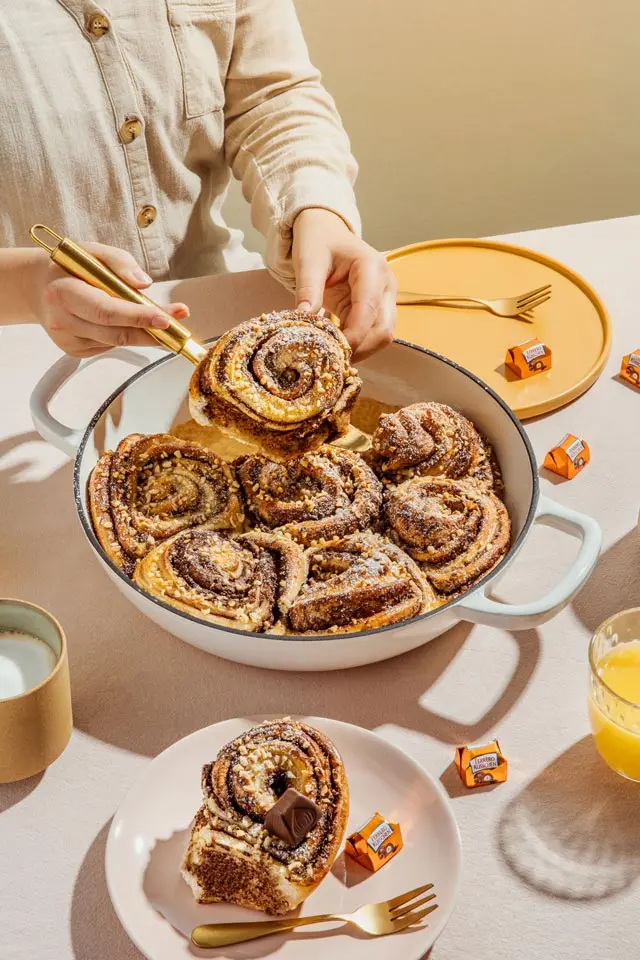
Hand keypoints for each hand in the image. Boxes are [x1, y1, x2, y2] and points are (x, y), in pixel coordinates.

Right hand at [39, 243, 189, 357]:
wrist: (37, 286)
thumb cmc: (68, 266)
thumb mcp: (93, 251)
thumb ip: (120, 262)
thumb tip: (144, 284)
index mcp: (64, 292)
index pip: (107, 310)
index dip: (138, 317)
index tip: (165, 318)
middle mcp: (63, 320)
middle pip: (116, 333)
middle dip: (152, 332)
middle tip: (178, 326)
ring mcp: (68, 339)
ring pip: (116, 342)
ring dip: (142, 333)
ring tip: (157, 318)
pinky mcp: (74, 350)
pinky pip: (109, 345)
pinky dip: (122, 333)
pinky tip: (119, 320)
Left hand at [292, 208, 396, 360]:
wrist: (325, 232)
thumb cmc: (318, 242)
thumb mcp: (309, 261)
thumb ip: (308, 289)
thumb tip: (305, 319)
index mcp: (372, 268)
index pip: (369, 311)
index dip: (352, 336)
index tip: (330, 351)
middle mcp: (386, 284)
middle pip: (384, 330)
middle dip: (360, 349)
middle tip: (331, 359)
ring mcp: (384, 299)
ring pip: (381, 337)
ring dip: (359, 350)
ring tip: (331, 355)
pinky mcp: (376, 310)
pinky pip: (371, 335)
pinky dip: (355, 345)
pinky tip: (334, 347)